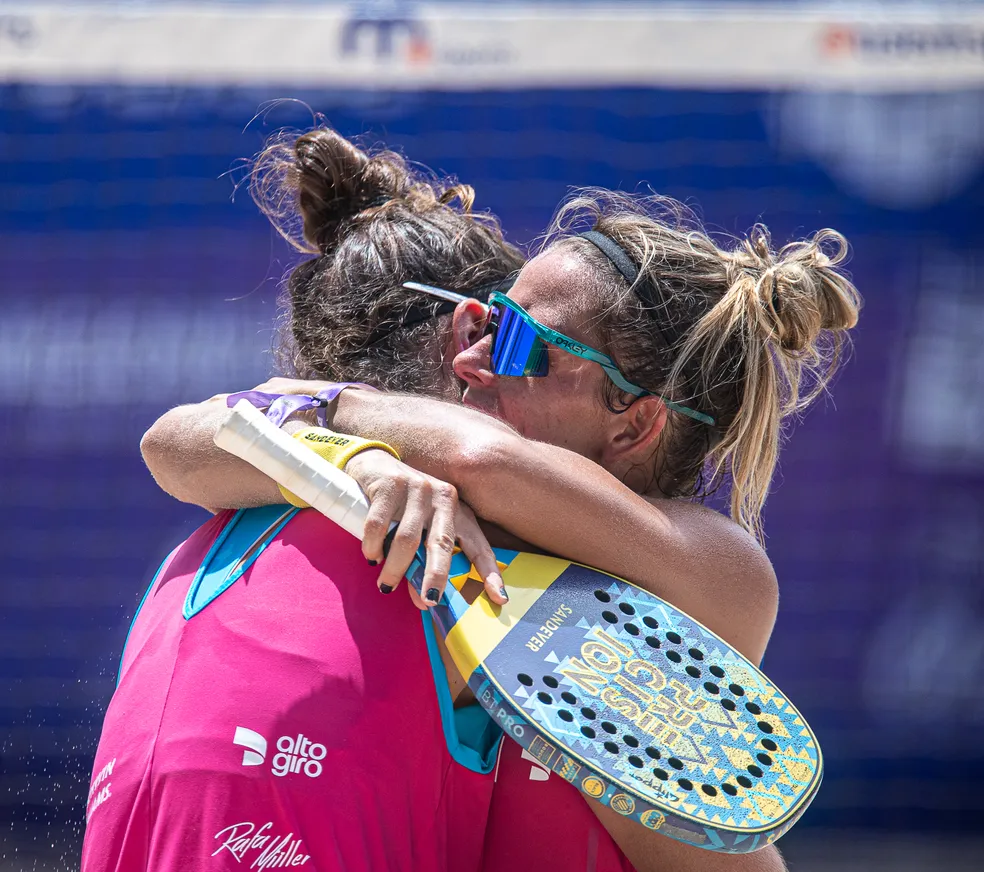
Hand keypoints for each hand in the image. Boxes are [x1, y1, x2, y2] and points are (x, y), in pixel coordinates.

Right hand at [345, 449, 506, 608]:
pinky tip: (372, 555)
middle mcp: (442, 497)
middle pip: (442, 544)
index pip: (477, 545)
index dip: (490, 572)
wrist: (374, 463)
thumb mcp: (422, 527)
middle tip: (430, 601)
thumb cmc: (402, 504)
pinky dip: (373, 547)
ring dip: (395, 568)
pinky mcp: (390, 484)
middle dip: (436, 576)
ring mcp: (417, 488)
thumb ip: (424, 559)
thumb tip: (423, 600)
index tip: (500, 598)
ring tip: (385, 585)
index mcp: (457, 510)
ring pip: (407, 540)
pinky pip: (380, 526)